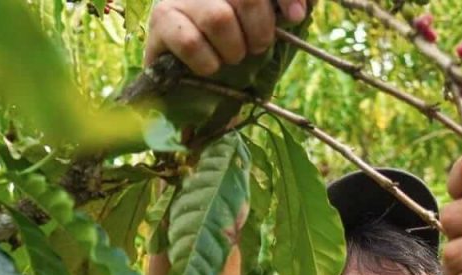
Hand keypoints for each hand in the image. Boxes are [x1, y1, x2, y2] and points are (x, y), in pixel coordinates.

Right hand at [145, 0, 306, 73]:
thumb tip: (300, 10)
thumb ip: (283, 9)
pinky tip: (209, 66)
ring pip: (219, 19)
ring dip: (233, 50)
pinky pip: (192, 44)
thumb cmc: (232, 43)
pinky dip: (208, 63)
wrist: (189, 78)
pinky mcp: (161, 21)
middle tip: (257, 47)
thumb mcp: (262, 24)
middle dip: (260, 29)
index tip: (296, 17)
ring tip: (231, 57)